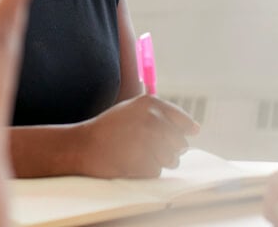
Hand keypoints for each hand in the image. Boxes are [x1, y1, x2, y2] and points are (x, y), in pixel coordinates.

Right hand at [76, 95, 199, 177]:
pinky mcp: (142, 161)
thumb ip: (160, 114)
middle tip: (150, 148)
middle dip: (170, 150)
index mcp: (151, 104)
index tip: (182, 136)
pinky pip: (157, 172)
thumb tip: (194, 128)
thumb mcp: (132, 109)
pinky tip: (131, 162)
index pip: (184, 122)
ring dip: (160, 161)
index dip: (184, 132)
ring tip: (139, 155)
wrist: (83, 145)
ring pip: (172, 160)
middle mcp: (152, 119)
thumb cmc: (109, 128)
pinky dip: (146, 171)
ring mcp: (148, 141)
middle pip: (180, 144)